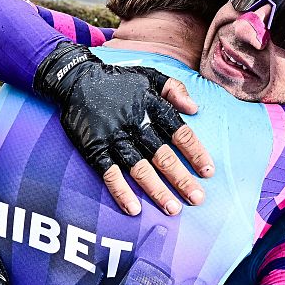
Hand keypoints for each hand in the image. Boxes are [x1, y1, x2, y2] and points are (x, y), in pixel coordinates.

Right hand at [37, 42, 214, 216]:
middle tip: (197, 198)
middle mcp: (135, 123)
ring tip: (173, 209)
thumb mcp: (149, 76)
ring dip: (156, 190)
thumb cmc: (118, 81)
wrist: (75, 79)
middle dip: (182, 179)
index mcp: (152, 106)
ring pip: (139, 168)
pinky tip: (133, 208)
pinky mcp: (93, 148)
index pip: (180, 132)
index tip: (208, 171)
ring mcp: (113, 137)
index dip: (196, 153)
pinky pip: (108, 172)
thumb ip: (174, 89)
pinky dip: (120, 191)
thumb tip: (195, 108)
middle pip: (163, 156)